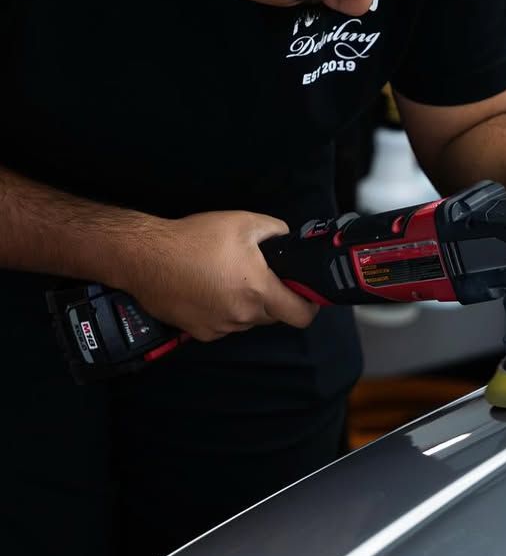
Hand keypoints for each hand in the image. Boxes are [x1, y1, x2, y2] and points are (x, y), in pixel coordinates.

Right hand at [121, 211, 319, 341]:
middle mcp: (242, 316)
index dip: (309, 305)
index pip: (300, 315)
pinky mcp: (199, 333)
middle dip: (274, 299)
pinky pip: (223, 326)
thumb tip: (287, 239)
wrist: (146, 257)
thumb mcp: (244, 222)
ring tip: (228, 279)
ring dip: (247, 306)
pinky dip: (223, 312)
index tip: (304, 293)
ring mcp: (220, 328)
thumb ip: (275, 231)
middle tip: (260, 276)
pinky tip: (209, 290)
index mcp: (258, 291)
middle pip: (274, 317)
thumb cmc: (195, 238)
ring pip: (247, 321)